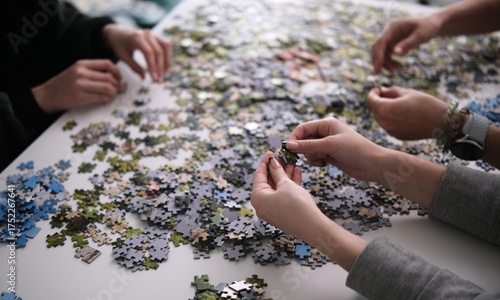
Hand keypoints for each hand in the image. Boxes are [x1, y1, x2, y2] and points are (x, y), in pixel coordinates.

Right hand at [32, 59, 124, 112]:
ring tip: (113, 94)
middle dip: (118, 84)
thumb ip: (93, 71)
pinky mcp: (80, 97)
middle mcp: (81, 73)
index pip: (107, 64)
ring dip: (114, 92)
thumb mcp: (76, 71)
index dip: (117, 72)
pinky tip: (105, 99)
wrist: (47, 95)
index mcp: (81, 64)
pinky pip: (101, 97)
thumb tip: (115, 76)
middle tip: (121, 89)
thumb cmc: (64, 84)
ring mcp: (80, 85)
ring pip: (108, 88)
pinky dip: (107, 99)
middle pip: (109, 77)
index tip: (120, 78)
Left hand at [102, 24, 172, 82]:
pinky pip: (166, 45)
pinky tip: (165, 66)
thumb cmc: (119, 45)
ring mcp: (153, 34)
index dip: (153, 66)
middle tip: (160, 80)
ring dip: (167, 61)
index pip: (149, 53)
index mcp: (136, 38)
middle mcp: (147, 34)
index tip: (154, 78)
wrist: (117, 32)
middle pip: (159, 51)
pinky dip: (168, 56)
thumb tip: (144, 78)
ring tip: (164, 73)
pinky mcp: (156, 36)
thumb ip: (134, 67)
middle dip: (161, 67)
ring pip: (166, 47)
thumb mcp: (123, 57)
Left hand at [251, 151, 367, 270]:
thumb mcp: (286, 184)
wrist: (312, 227)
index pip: (259, 175)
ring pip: (277, 187)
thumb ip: (278, 172)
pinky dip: (289, 184)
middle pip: (268, 181)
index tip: (271, 152)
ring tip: (292, 162)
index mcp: (258, 197)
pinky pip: (283, 195)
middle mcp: (262, 205)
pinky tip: (296, 172)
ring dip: (284, 174)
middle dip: (277, 168)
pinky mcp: (283, 213)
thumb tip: (273, 163)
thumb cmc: (297, 206)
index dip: (265, 162)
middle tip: (283, 156)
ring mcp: (272, 210)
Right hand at [285, 117, 382, 180]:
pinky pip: (315, 157)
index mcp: (327, 124)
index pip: (303, 128)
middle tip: (302, 157)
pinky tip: (324, 163)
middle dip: (303, 149)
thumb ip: (309, 146)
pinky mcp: (329, 155)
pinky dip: (316, 161)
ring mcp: (327, 144)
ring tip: (322, 159)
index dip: (294, 137)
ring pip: (309, 150)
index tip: (288, 149)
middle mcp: (326, 132)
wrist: (373, 164)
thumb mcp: (330, 145)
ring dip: (311, 156)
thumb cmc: (355, 149)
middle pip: (304, 139)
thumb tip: (289, 145)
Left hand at [367, 86, 447, 139]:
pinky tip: (401, 114)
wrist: (442, 123)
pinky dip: (390, 118)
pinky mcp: (397, 136)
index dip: (373, 93)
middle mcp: (385, 122)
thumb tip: (381, 91)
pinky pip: (388, 125)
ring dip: (383, 110)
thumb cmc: (426, 104)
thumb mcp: (408, 93)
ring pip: (380, 118)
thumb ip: (391, 91)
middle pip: (374, 109)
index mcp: (385, 109)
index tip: (378, 89)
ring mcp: (390, 131)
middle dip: (378, 101)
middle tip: (386, 94)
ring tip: (396, 103)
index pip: (371, 100)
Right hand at [371, 16, 440, 73]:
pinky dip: (389, 61)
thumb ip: (407, 44)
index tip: (377, 69)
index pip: (381, 42)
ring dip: (384, 62)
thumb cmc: (428, 28)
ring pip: (381, 52)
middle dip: (378, 61)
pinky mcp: (393, 43)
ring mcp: (391, 37)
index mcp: (393, 27)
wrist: (433, 24)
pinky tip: (397, 66)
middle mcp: (389, 32)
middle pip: (377, 47)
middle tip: (379, 73)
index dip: (378, 56)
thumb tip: (395, 53)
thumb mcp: (420, 36)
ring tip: (394, 70)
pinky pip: (387, 54)